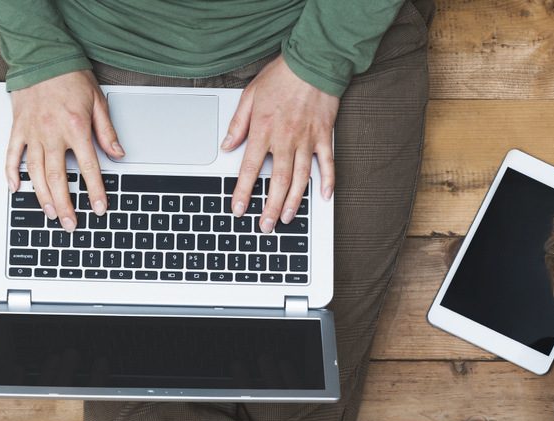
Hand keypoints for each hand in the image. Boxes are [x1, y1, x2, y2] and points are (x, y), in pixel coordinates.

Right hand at [5, 70, 123, 231]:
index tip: (99, 208)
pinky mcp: (18, 128)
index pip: (88, 168)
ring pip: (36, 172)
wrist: (42, 55)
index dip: (95, 191)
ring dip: (43, 196)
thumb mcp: (98, 102)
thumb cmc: (71, 76)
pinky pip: (12, 154)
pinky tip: (15, 188)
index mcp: (75, 128)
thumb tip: (119, 155)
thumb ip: (107, 132)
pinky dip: (12, 173)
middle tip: (71, 224)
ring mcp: (32, 132)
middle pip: (59, 178)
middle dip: (66, 204)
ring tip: (51, 214)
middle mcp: (52, 134)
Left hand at [221, 55, 338, 232]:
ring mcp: (307, 140)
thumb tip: (226, 145)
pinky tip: (324, 197)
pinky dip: (327, 181)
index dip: (242, 192)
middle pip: (277, 181)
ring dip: (293, 202)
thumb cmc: (281, 76)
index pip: (250, 168)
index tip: (237, 209)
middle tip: (264, 226)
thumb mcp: (250, 95)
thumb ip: (238, 124)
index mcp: (264, 130)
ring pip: (300, 178)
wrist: (312, 62)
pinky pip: (327, 164)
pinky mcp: (324, 136)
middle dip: (269, 207)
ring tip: (286, 218)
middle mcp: (285, 139)